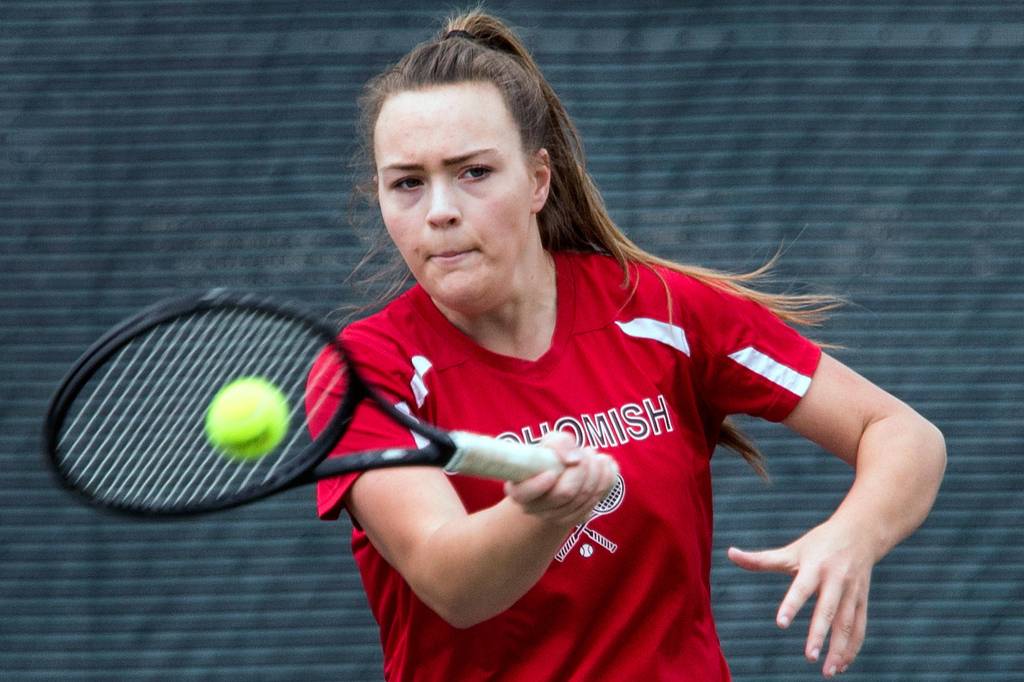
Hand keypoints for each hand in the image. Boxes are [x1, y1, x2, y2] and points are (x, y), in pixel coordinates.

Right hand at [503, 431, 617, 527]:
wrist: (560, 474)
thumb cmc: (550, 456)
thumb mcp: (550, 442)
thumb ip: (559, 443)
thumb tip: (574, 460)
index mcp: (520, 491)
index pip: (525, 494)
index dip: (540, 484)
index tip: (552, 471)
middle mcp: (535, 509)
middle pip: (565, 493)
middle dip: (583, 468)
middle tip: (589, 450)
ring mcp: (556, 518)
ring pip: (584, 498)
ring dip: (598, 472)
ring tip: (597, 456)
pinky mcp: (576, 519)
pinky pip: (596, 502)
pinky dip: (606, 482)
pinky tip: (606, 468)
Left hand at [727, 519, 875, 677]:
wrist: (860, 532)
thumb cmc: (819, 543)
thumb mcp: (792, 550)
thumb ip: (762, 559)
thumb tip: (730, 553)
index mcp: (815, 566)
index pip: (801, 588)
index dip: (791, 605)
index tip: (780, 624)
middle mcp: (836, 580)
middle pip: (828, 610)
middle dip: (819, 634)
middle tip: (809, 657)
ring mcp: (852, 592)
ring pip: (848, 624)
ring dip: (839, 649)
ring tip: (827, 672)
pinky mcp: (863, 601)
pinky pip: (860, 628)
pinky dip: (852, 648)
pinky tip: (841, 666)